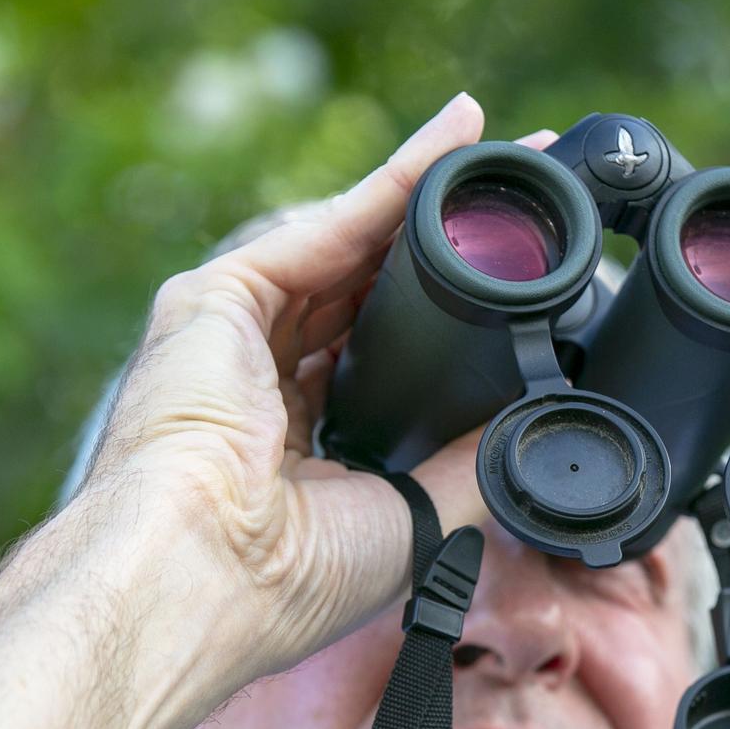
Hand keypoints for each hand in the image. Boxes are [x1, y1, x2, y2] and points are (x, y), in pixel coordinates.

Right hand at [79, 92, 554, 684]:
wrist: (198, 579)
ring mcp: (233, 336)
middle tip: (515, 209)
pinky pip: (322, 229)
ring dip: (423, 198)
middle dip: (437, 249)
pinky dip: (391, 185)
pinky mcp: (214, 299)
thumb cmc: (288, 582)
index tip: (503, 293)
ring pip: (347, 247)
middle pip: (364, 291)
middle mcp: (262, 381)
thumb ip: (467, 466)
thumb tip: (531, 427)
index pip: (374, 359)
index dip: (435, 323)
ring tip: (498, 161)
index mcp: (300, 446)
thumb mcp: (409, 519)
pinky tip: (452, 146)